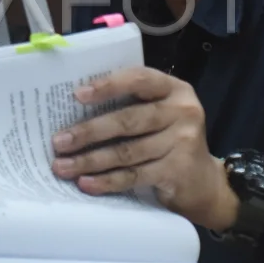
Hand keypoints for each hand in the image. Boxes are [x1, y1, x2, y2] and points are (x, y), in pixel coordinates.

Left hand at [50, 68, 239, 230]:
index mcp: (174, 89)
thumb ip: (130, 105)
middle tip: (59, 141)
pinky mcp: (178, 171)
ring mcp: (183, 142)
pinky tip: (86, 183)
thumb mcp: (158, 114)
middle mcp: (182, 112)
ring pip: (127, 151)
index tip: (77, 95)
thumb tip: (73, 109)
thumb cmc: (169, 141)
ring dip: (90, 160)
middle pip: (128, 119)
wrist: (204, 183)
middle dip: (89, 131)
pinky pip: (134, 176)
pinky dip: (107, 181)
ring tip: (62, 166)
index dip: (108, 85)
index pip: (139, 79)